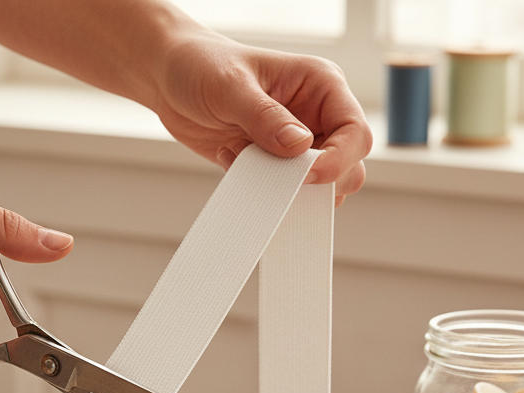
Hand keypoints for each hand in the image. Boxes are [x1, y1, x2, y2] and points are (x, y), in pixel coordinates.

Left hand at [151, 30, 370, 205]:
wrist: (168, 79)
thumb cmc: (202, 65)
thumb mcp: (231, 86)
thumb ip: (264, 117)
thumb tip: (300, 147)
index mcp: (321, 86)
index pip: (355, 132)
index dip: (338, 160)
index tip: (307, 175)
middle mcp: (315, 116)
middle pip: (348, 166)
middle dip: (322, 183)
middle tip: (282, 182)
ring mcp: (296, 144)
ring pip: (321, 186)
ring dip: (291, 192)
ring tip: (253, 169)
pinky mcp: (272, 164)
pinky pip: (284, 193)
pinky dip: (264, 194)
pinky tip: (234, 164)